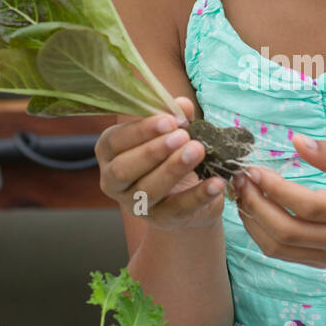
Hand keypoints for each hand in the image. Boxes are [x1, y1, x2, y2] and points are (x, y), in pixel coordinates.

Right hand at [95, 95, 225, 230]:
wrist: (188, 191)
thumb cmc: (171, 152)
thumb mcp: (172, 131)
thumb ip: (175, 117)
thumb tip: (182, 105)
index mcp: (110, 153)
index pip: (115, 142)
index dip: (141, 131)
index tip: (169, 120)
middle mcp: (114, 181)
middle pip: (124, 170)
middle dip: (153, 152)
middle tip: (182, 136)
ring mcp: (135, 204)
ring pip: (148, 190)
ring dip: (173, 170)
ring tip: (198, 151)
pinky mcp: (161, 220)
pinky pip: (179, 208)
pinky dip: (199, 195)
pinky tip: (216, 182)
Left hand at [231, 132, 325, 267]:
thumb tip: (296, 142)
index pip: (307, 206)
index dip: (274, 189)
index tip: (253, 169)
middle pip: (287, 232)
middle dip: (255, 206)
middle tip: (240, 180)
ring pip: (280, 249)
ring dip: (253, 222)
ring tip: (243, 193)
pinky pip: (286, 254)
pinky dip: (263, 234)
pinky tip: (256, 210)